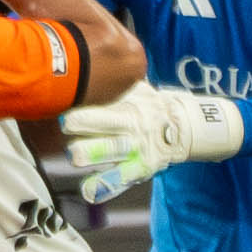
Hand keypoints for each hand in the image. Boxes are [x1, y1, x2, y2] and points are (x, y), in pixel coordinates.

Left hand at [63, 80, 245, 200]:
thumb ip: (115, 83)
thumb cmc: (150, 107)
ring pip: (114, 149)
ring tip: (75, 156)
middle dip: (87, 122)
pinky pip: (122, 177)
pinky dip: (106, 186)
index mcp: (129, 105)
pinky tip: (89, 191)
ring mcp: (137, 148)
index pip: (106, 100)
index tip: (68, 98)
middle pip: (108, 122)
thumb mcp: (137, 90)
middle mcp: (131, 125)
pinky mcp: (141, 167)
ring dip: (95, 152)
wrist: (185, 126)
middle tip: (66, 123)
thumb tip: (89, 60)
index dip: (87, 100)